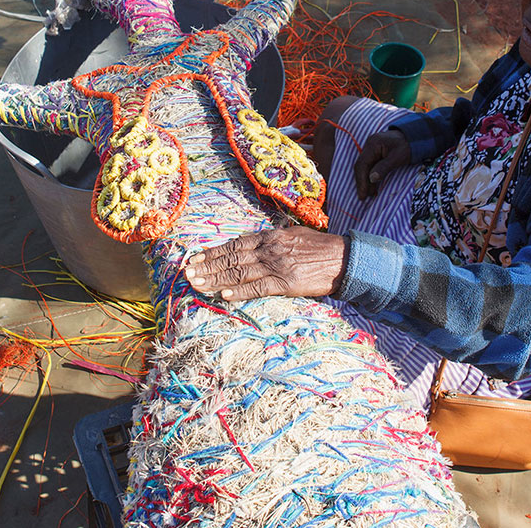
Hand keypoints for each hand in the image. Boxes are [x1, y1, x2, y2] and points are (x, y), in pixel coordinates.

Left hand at [185, 226, 347, 301]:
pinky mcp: (286, 282)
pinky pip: (258, 287)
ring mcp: (276, 265)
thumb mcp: (293, 235)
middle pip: (231, 258)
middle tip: (187, 273)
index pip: (234, 244)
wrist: (343, 258)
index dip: (213, 252)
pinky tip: (224, 295)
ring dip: (215, 279)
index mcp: (270, 237)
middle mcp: (269, 249)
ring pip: (239, 272)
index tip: (195, 258)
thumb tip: (253, 241)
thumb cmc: (319, 247)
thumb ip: (272, 239)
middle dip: (207, 266)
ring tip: (197, 284)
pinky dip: (240, 291)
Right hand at [353, 129, 410, 198]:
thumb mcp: (397, 158)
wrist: (414, 137)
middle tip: (363, 197)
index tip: (362, 194)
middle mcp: (369, 145)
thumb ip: (384, 167)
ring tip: (369, 194)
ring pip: (364, 166)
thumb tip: (371, 179)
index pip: (362, 164)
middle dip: (362, 182)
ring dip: (365, 180)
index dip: (361, 181)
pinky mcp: (374, 152)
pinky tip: (372, 185)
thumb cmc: (407, 147)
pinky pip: (369, 165)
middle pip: (361, 166)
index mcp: (373, 144)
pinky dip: (370, 175)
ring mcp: (371, 148)